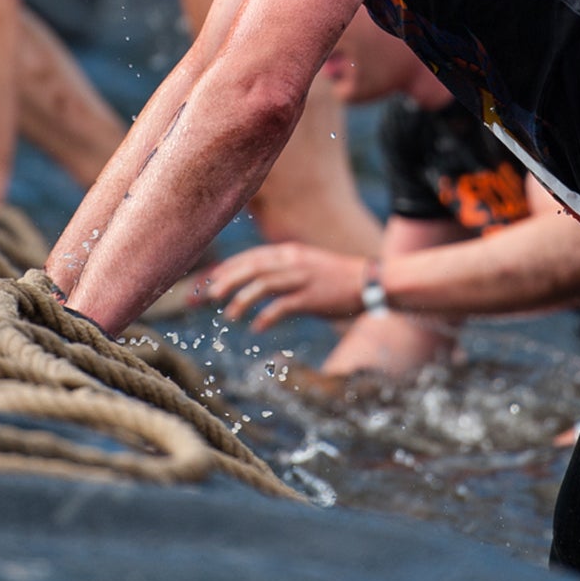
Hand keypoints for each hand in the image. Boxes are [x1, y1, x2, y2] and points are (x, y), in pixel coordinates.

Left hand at [189, 242, 368, 329]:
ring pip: (263, 285)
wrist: (371, 281)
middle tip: (209, 296)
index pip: (250, 257)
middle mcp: (292, 261)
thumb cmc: (335, 277)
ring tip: (228, 315)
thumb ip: (281, 268)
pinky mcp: (312, 298)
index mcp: (288, 252)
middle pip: (251, 267)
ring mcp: (302, 278)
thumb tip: (254, 279)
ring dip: (241, 299)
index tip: (209, 281)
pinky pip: (283, 307)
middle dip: (227, 281)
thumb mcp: (304, 263)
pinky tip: (256, 328)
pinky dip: (266, 317)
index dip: (228, 268)